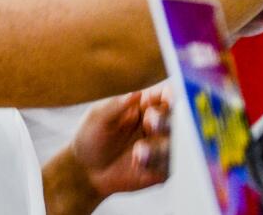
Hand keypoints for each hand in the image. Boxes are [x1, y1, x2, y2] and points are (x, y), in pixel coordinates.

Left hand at [71, 83, 170, 198]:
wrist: (85, 170)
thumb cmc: (90, 137)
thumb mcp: (98, 118)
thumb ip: (116, 106)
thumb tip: (136, 93)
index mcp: (144, 106)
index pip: (165, 95)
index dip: (171, 94)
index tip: (168, 96)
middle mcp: (157, 125)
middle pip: (177, 118)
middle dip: (165, 119)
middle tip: (150, 122)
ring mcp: (161, 147)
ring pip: (175, 143)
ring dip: (158, 146)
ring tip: (138, 151)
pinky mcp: (161, 170)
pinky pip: (168, 165)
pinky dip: (154, 162)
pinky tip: (138, 162)